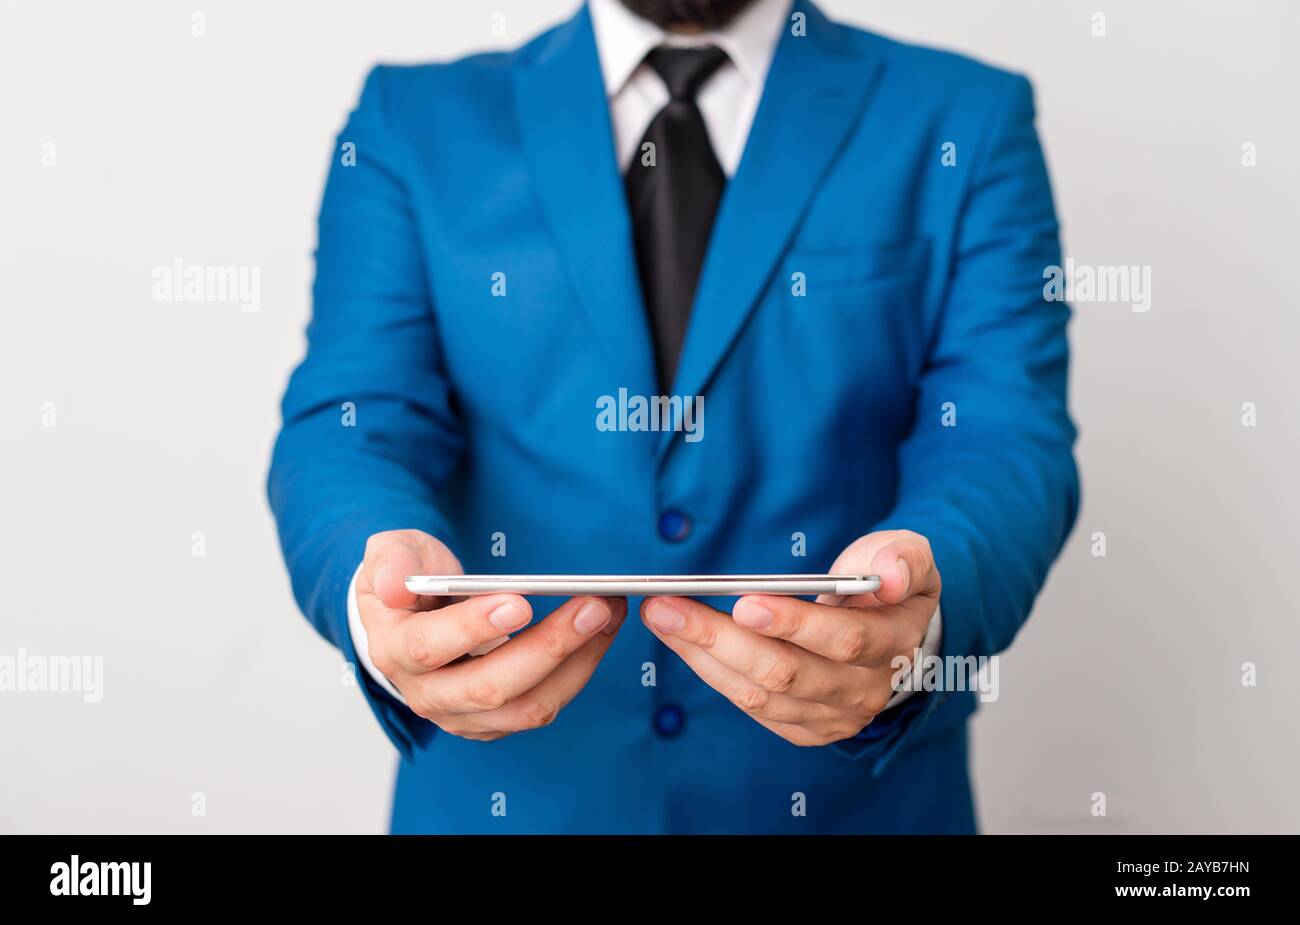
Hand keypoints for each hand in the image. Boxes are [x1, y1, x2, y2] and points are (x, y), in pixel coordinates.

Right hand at [357, 530, 626, 739]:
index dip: (474, 628)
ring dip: (577, 661)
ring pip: (528, 706)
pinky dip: (580, 668)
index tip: (521, 602)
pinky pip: (545, 705)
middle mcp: (427, 694)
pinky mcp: (498, 719)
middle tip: (592, 607)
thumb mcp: (389, 555)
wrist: (413, 616)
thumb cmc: (409, 581)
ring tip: (608, 613)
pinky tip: (602, 630)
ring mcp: (464, 714)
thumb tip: (396, 586)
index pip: (430, 648)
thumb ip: (390, 562)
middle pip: (490, 687)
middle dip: (548, 647)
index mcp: (393, 650)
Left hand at [641, 530, 939, 745]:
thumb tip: (891, 577)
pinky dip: (709, 670)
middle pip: (786, 672)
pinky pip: (749, 704)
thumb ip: (902, 558)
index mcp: (893, 644)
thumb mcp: (911, 556)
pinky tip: (680, 639)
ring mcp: (832, 715)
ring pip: (758, 693)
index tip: (745, 602)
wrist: (893, 630)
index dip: (794, 623)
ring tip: (660, 616)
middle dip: (721, 639)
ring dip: (701, 654)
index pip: (843, 640)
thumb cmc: (887, 582)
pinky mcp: (804, 727)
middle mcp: (863, 690)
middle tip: (668, 605)